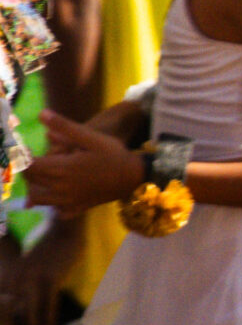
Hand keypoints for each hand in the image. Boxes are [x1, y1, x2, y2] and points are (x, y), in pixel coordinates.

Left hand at [0, 224, 75, 324]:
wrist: (64, 231)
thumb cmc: (49, 251)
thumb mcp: (30, 269)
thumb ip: (24, 287)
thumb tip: (20, 310)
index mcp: (8, 275)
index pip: (4, 304)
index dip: (9, 321)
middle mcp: (16, 278)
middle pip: (14, 309)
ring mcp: (32, 279)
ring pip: (31, 309)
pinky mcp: (50, 279)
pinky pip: (48, 305)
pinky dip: (48, 320)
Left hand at [24, 111, 145, 216]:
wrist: (134, 175)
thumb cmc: (113, 154)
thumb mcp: (91, 137)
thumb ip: (64, 127)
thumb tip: (42, 114)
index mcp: (62, 168)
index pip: (30, 165)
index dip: (24, 157)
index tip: (27, 149)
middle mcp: (61, 187)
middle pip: (32, 181)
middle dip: (29, 169)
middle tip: (36, 159)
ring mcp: (69, 200)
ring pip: (39, 198)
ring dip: (36, 187)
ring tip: (44, 176)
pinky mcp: (78, 207)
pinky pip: (58, 211)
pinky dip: (53, 205)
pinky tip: (59, 196)